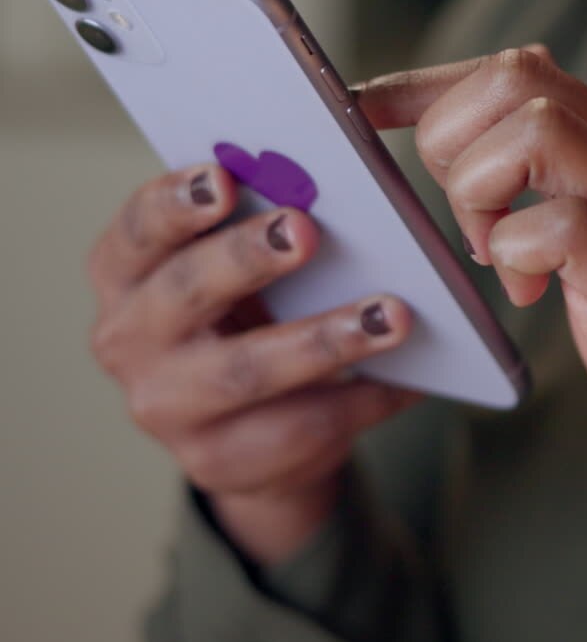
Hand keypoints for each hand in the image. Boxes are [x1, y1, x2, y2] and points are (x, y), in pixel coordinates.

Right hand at [87, 165, 414, 563]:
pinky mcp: (214, 462)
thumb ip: (256, 226)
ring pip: (245, 370)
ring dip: (323, 340)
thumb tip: (334, 191)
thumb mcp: (231, 269)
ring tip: (388, 314)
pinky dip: (361, 398)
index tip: (224, 178)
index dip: (177, 203)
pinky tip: (408, 378)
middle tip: (307, 230)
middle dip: (247, 257)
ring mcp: (165, 407)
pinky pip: (296, 427)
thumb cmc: (241, 314)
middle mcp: (127, 339)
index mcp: (123, 272)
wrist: (239, 433)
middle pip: (185, 291)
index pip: (138, 229)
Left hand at [357, 48, 586, 531]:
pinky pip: (564, 223)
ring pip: (536, 130)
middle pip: (516, 78)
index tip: (362, 112)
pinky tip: (528, 287)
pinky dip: (518, 248)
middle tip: (469, 220)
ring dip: (480, 192)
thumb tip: (448, 151)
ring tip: (495, 254)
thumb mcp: (582, 236)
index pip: (514, 68)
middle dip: (453, 142)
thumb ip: (533, 185)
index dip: (425, 86)